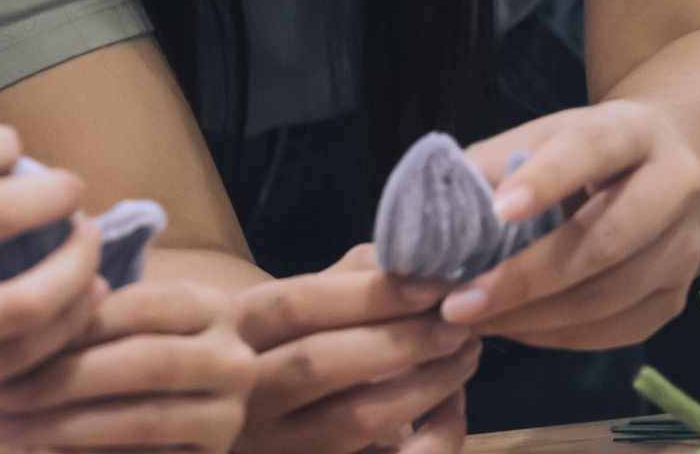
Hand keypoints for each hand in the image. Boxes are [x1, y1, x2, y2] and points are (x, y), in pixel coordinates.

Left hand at [0, 281, 261, 453]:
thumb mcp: (120, 323)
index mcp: (211, 306)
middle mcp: (232, 360)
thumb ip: (88, 315)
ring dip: (66, 428)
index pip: (140, 307)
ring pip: (144, 422)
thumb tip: (40, 315)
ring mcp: (229, 417)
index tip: (11, 341)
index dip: (75, 324)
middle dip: (63, 381)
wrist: (185, 400)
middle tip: (1, 395)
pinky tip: (43, 453)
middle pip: (145, 364)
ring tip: (7, 429)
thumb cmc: (132, 348)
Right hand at [234, 245, 479, 453]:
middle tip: (458, 324)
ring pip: (354, 420)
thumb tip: (419, 264)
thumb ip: (354, 276)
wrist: (260, 404)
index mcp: (233, 331)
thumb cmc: (294, 339)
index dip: (366, 294)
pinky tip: (453, 404)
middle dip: (401, 341)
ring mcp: (277, 445)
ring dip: (426, 386)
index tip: (430, 286)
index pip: (294, 306)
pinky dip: (435, 435)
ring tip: (466, 353)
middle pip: (318, 364)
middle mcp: (243, 393)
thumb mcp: (306, 300)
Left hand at [440, 99, 699, 348]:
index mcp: (633, 131)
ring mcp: (685, 248)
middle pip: (605, 241)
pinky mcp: (677, 297)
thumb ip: (489, 168)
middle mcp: (675, 187)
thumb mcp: (536, 138)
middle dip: (525, 277)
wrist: (659, 168)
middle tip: (460, 302)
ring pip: (611, 296)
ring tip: (473, 320)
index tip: (498, 210)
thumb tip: (429, 223)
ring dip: (533, 316)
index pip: (590, 150)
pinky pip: (616, 330)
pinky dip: (557, 336)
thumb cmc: (577, 154)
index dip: (545, 181)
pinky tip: (512, 327)